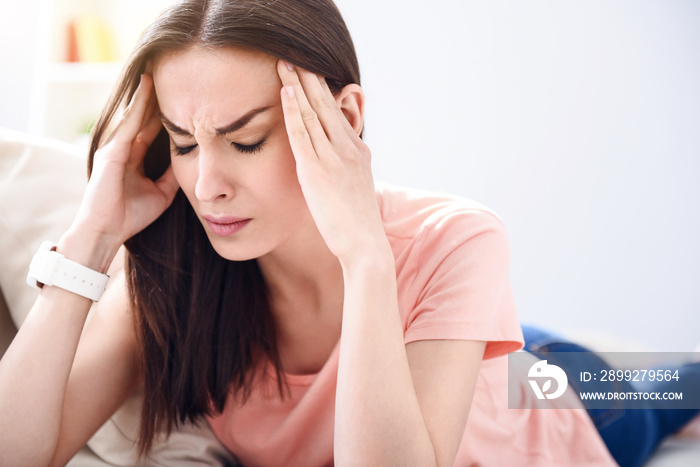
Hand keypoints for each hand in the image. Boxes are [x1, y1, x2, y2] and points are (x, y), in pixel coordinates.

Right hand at [72, 74, 178, 253]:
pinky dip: (138, 104)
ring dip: (147, 93)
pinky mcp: (111, 150)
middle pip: (144, 116)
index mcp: (133, 157)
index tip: (182, 96)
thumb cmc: (130, 216)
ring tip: (159, 70)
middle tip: (172, 74)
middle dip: (156, 97)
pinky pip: (129, 122)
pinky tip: (147, 87)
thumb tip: (192, 162)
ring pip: (135, 114)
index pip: (152, 128)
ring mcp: (115, 146)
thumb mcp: (161, 192)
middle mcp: (123, 147)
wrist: (107, 231)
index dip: (165, 112)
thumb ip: (173, 176)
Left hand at [277, 61, 388, 262]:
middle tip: (294, 56)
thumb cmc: (356, 223)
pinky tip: (285, 93)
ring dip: (297, 86)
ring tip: (284, 64)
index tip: (308, 75)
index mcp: (358, 151)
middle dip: (309, 79)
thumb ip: (345, 170)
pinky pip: (303, 134)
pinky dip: (294, 111)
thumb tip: (334, 166)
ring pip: (313, 113)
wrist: (365, 244)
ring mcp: (334, 158)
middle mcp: (348, 148)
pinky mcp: (318, 170)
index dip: (321, 92)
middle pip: (325, 105)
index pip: (336, 115)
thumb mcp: (356, 188)